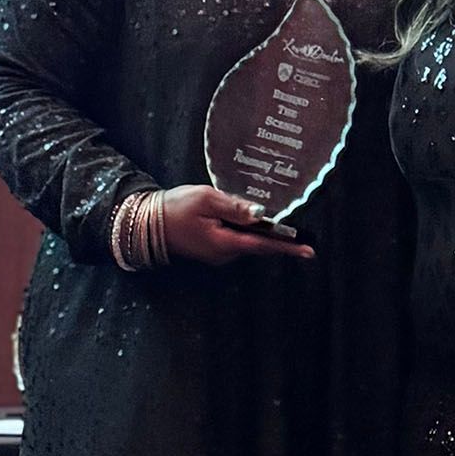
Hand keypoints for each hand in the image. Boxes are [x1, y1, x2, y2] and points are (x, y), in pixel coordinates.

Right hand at [161, 186, 314, 264]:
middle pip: (258, 244)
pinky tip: (240, 218)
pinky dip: (243, 231)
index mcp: (224, 243)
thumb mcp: (207, 200)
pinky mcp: (212, 249)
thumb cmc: (175, 208)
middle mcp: (224, 254)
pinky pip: (235, 240)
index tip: (309, 251)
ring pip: (246, 241)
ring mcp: (217, 254)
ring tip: (252, 215)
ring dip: (256, 230)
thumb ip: (235, 207)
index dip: (287, 247)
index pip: (263, 245)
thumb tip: (260, 214)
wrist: (145, 222)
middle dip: (275, 236)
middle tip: (297, 231)